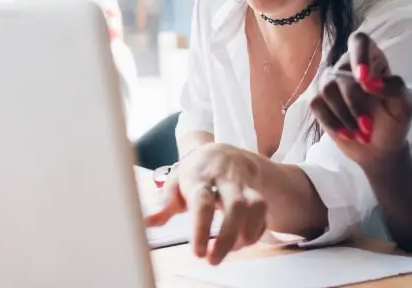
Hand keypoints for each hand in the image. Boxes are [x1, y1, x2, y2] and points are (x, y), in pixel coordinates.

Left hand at [144, 143, 268, 264]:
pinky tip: (243, 241)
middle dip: (227, 237)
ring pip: (255, 206)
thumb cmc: (195, 172)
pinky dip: (256, 230)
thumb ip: (164, 205)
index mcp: (200, 177)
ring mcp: (244, 184)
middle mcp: (225, 178)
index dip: (201, 228)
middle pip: (235, 206)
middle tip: (214, 260)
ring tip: (231, 250)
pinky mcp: (258, 190)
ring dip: (246, 234)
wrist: (223, 151)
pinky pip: (264, 212)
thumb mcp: (175, 183)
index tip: (197, 253)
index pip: (202, 202)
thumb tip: (147, 222)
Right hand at [309, 32, 411, 167]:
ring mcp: (332, 83)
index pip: (359, 41)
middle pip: (342, 74)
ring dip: (345, 115)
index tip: (363, 79)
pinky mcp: (320, 101)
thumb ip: (394, 88)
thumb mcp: (404, 105)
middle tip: (368, 126)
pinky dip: (333, 122)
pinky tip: (347, 133)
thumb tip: (371, 82)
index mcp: (372, 60)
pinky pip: (317, 104)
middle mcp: (349, 67)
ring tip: (361, 132)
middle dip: (355, 104)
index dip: (359, 55)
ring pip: (327, 89)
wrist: (380, 148)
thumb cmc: (394, 121)